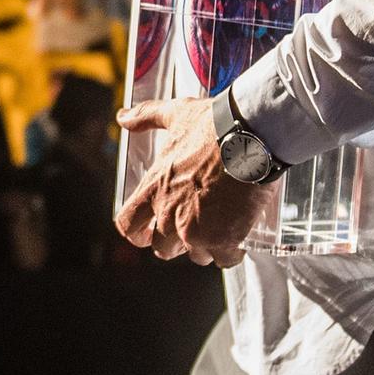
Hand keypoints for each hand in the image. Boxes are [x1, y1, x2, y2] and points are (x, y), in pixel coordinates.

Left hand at [114, 97, 270, 269]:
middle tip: (193, 229)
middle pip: (162, 248)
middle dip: (176, 242)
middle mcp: (169, 214)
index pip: (128, 224)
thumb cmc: (214, 125)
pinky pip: (224, 259)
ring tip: (221, 229)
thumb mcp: (175, 115)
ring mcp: (195, 230)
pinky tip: (239, 238)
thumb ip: (146, 117)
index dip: (136, 232)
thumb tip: (123, 117)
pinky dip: (231, 252)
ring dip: (206, 247)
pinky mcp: (223, 239)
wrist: (251, 137)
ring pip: (196, 256)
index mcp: (155, 188)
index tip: (146, 234)